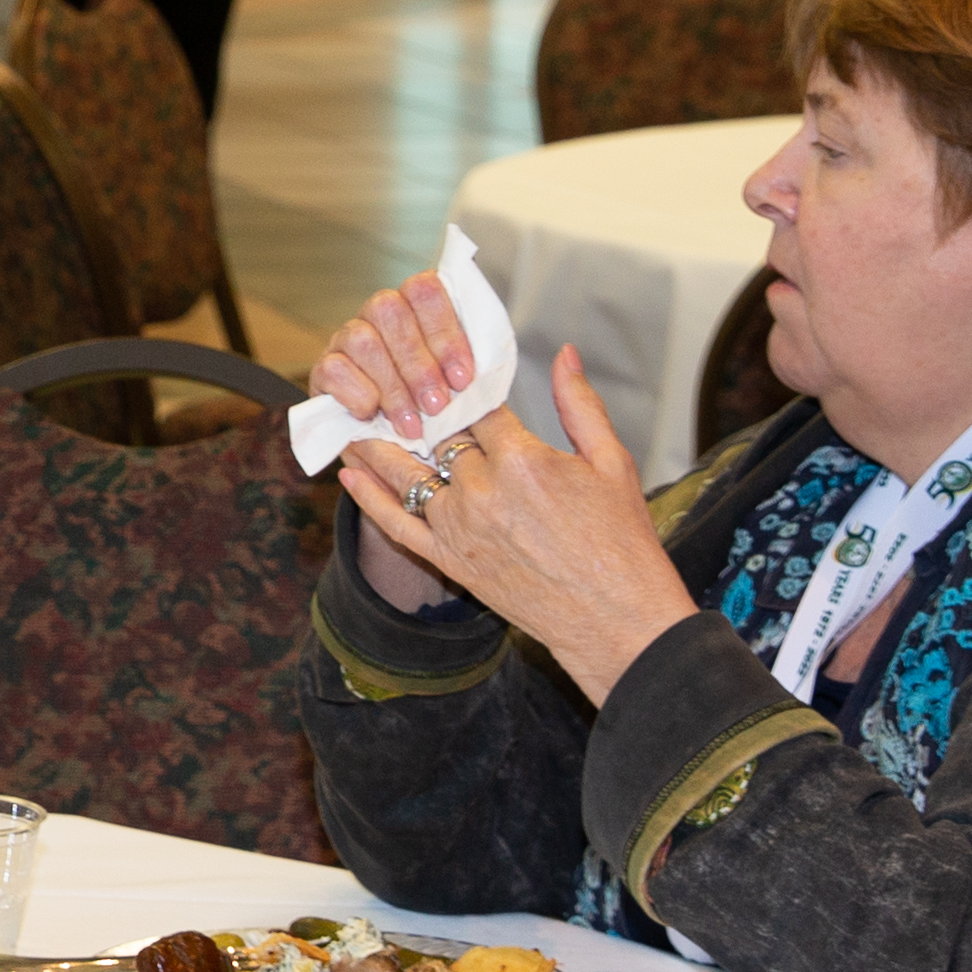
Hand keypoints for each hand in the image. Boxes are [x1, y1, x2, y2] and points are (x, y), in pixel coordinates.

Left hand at [323, 345, 698, 706]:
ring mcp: (460, 527)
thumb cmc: (622, 541)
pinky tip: (349, 474)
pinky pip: (395, 525)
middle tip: (394, 387)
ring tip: (357, 420)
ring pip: (406, 474)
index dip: (461, 389)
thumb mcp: (611, 461)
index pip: (477, 407)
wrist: (615, 618)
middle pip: (438, 437)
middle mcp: (482, 490)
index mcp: (523, 459)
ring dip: (379, 445)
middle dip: (421, 414)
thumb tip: (565, 353)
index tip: (449, 375)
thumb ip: (580, 404)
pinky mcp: (449, 561)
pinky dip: (367, 498)